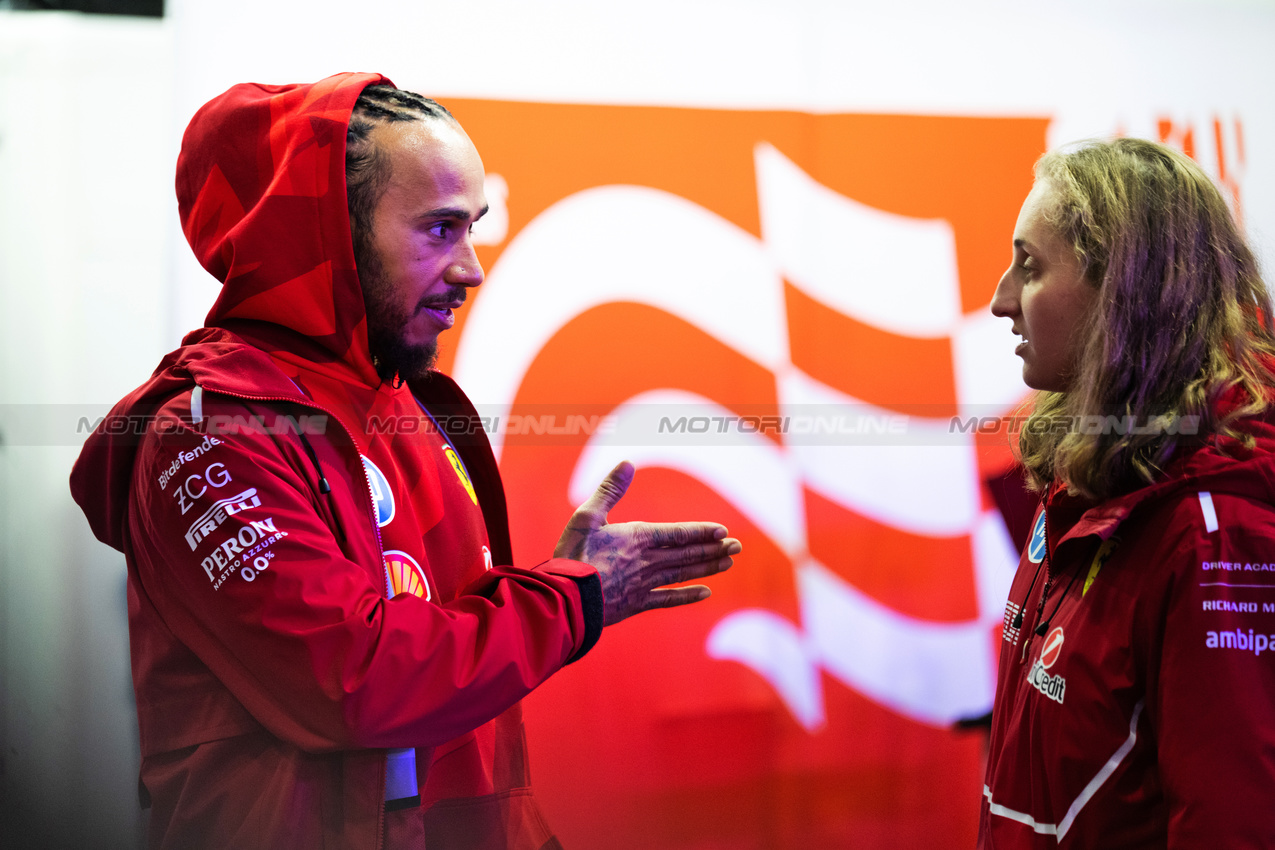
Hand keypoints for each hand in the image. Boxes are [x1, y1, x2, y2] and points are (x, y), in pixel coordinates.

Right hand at [554, 461, 740, 626]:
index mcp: (637, 537)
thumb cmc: (573, 555)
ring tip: (727, 564)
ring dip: (707, 568)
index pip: (678, 534)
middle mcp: (647, 561)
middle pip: (687, 554)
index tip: (723, 532)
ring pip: (683, 574)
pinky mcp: (636, 604)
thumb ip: (610, 490)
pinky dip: (687, 596)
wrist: (565, 599)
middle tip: (737, 547)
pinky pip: (668, 599)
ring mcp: (644, 584)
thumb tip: (627, 463)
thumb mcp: (587, 515)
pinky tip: (704, 593)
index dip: (702, 532)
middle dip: (714, 549)